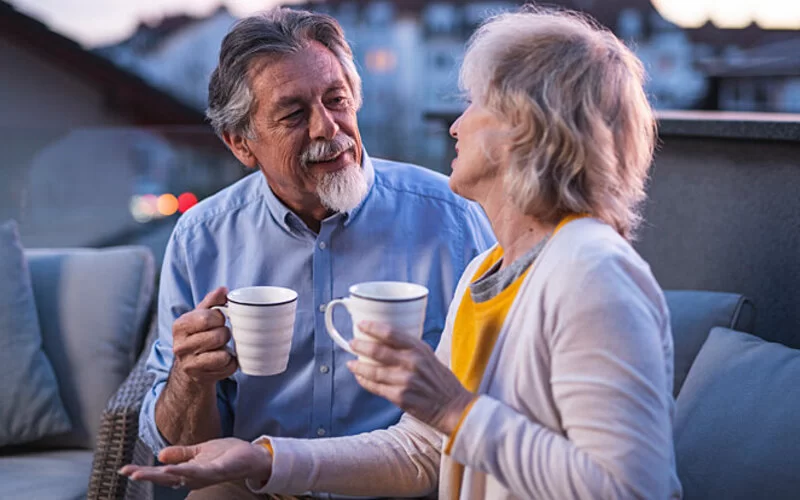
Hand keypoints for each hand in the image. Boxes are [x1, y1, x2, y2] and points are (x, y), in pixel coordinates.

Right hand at [119, 438, 271, 489]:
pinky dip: (183, 471)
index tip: (124, 469)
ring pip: (178, 476)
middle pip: (166, 477)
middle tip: (127, 472)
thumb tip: (160, 455)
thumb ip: (181, 454)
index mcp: (188, 471)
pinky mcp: (217, 470)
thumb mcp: (199, 451)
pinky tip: (171, 469)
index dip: (144, 471)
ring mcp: (205, 475)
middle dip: (146, 475)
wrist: (251, 456)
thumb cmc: (227, 455)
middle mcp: (194, 477)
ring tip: (140, 472)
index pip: (162, 472)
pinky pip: (198, 472)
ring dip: (159, 475)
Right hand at [171, 287, 236, 384]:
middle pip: (218, 336)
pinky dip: (231, 362)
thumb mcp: (201, 315)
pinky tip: (223, 359)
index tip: (219, 320)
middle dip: (225, 333)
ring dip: (227, 348)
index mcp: (180, 326)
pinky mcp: (202, 377)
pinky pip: (228, 366)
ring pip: (222, 353)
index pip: (207, 318)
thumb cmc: (198, 335)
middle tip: (221, 335)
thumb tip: (223, 290)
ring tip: (221, 347)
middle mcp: (180, 346)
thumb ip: (212, 301)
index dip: (220, 317)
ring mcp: (190, 364)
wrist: (190, 367)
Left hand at [347, 321, 474, 434]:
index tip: (361, 325)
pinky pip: (376, 388)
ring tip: (350, 364)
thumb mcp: (430, 357)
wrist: (454, 408)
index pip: (391, 333)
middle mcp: (412, 363)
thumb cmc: (441, 381)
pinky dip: (365, 382)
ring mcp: (405, 381)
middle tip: (351, 344)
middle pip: (378, 350)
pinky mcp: (401, 397)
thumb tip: (385, 340)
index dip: (373, 328)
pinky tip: (360, 378)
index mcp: (419, 349)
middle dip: (360, 346)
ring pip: (373, 371)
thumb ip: (410, 349)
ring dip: (358, 367)